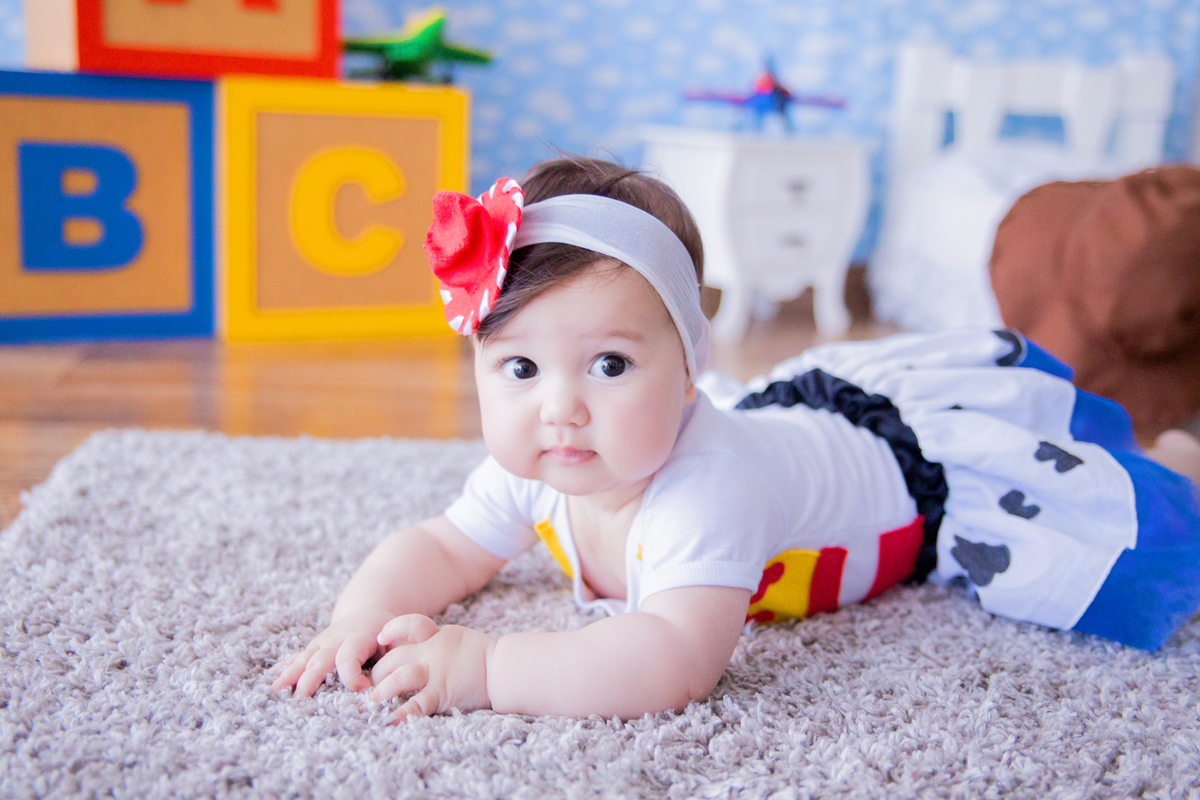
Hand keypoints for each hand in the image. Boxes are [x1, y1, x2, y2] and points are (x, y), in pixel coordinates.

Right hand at [271, 606, 394, 696]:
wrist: (370, 613)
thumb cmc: (390, 632)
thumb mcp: (402, 637)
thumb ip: (402, 654)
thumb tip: (394, 677)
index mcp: (358, 638)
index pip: (349, 657)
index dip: (352, 676)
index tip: (363, 691)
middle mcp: (335, 640)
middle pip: (319, 660)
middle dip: (309, 680)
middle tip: (302, 701)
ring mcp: (321, 644)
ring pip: (303, 659)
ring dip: (290, 675)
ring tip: (276, 692)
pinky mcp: (313, 649)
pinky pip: (297, 658)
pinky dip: (285, 668)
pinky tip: (272, 680)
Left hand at [368, 614, 496, 722]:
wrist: (505, 669)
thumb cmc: (486, 656)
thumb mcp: (459, 638)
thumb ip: (439, 641)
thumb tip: (420, 646)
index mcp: (438, 636)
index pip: (409, 624)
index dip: (391, 629)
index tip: (380, 638)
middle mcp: (432, 652)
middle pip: (394, 657)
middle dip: (379, 671)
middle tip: (373, 684)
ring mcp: (435, 673)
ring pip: (399, 678)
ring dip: (382, 691)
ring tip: (373, 701)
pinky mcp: (441, 694)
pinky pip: (417, 705)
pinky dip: (402, 715)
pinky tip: (390, 721)